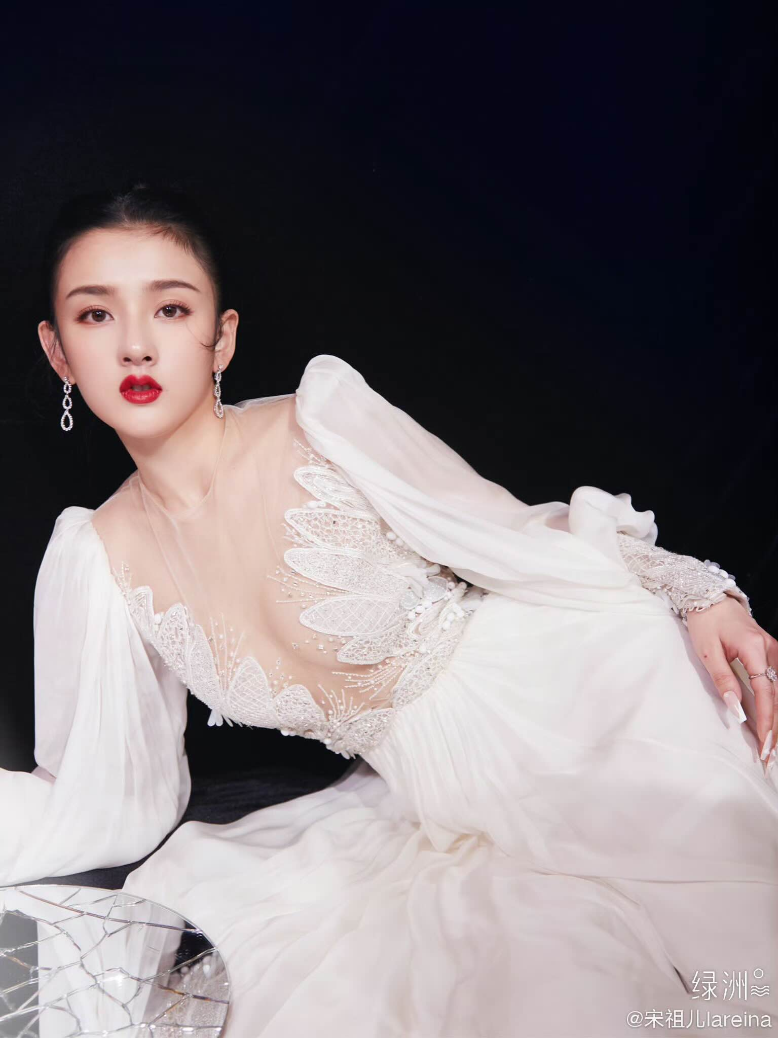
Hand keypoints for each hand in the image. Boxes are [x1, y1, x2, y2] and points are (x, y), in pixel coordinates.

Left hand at [686, 596, 776, 770]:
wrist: (710, 597)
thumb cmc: (705, 622)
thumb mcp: (707, 651)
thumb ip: (723, 680)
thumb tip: (736, 709)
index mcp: (755, 648)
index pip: (766, 693)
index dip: (767, 721)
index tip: (765, 745)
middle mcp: (769, 650)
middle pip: (777, 696)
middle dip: (774, 727)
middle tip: (768, 756)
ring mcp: (772, 650)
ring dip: (775, 718)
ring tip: (770, 745)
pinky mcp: (768, 652)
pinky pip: (774, 682)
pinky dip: (772, 703)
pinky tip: (768, 721)